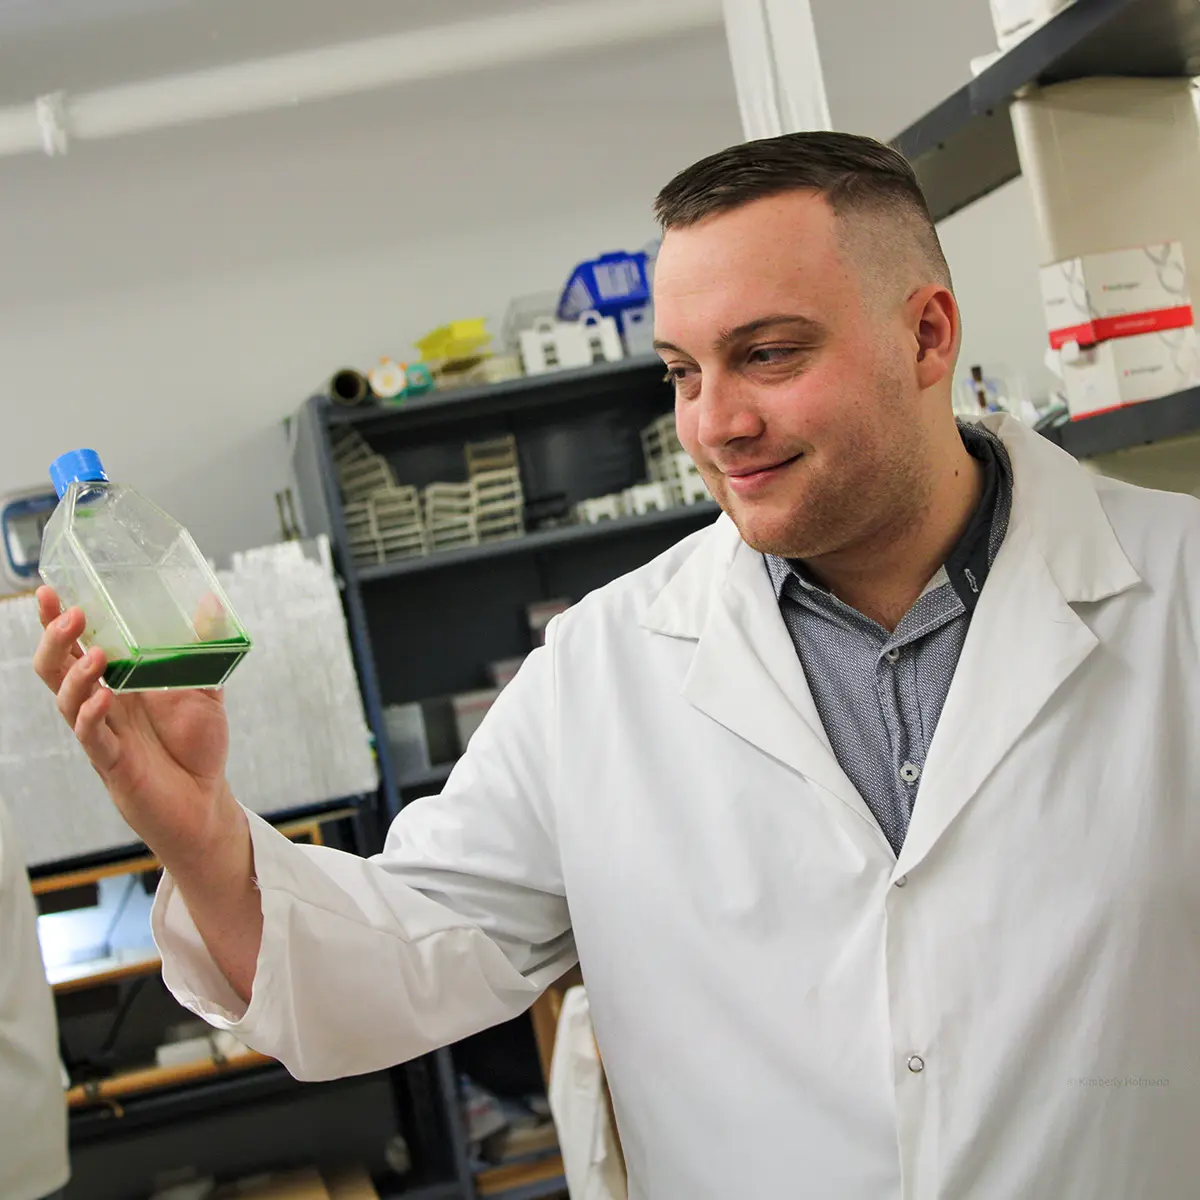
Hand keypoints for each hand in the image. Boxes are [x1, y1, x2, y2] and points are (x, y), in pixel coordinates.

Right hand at [32, 586, 235, 861]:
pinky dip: (93, 716)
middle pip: (57, 668)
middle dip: (55, 639)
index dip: (58, 621)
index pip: (76, 646)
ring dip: (77, 675)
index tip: (51, 589)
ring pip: (68, 701)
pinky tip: (104, 698)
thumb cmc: (197, 746)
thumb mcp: (206, 687)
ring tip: (96, 652)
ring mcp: (103, 734)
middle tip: (70, 612)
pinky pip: (92, 738)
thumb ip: (205, 646)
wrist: (205, 801)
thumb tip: (211, 600)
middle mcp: (102, 705)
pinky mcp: (113, 763)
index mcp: (118, 683)